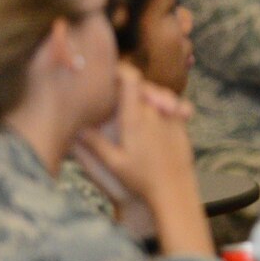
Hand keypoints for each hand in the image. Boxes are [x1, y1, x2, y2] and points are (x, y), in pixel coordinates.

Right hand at [77, 65, 211, 255]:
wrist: (175, 190)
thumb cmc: (140, 179)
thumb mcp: (113, 163)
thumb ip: (95, 144)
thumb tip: (76, 128)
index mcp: (135, 117)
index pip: (131, 79)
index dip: (121, 70)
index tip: (110, 72)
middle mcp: (155, 112)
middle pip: (144, 85)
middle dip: (132, 86)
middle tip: (118, 93)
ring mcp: (172, 117)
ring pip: (161, 94)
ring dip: (150, 95)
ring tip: (139, 105)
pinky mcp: (183, 124)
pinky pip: (176, 105)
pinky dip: (167, 104)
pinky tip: (162, 112)